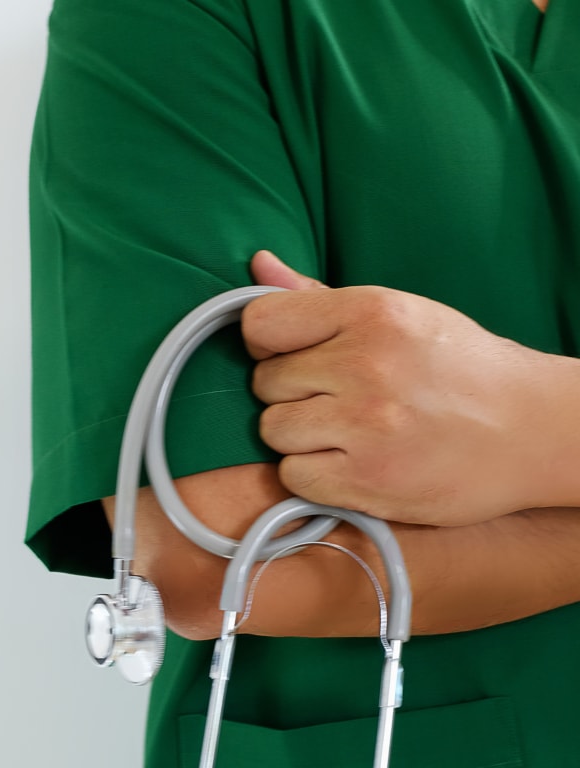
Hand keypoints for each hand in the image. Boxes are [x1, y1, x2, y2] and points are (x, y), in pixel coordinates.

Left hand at [244, 251, 556, 525]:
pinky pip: (294, 476)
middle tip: (338, 399)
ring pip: (274, 431)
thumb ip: (319, 296)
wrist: (529, 431)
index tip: (289, 356)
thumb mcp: (400, 314)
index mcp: (372, 312)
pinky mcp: (367, 480)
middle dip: (292, 393)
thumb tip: (258, 266)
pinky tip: (350, 463)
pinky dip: (313, 475)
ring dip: (300, 437)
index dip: (266, 343)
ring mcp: (365, 426)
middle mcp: (365, 365)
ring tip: (347, 432)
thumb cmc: (460, 369)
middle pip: (266, 382)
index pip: (263, 322)